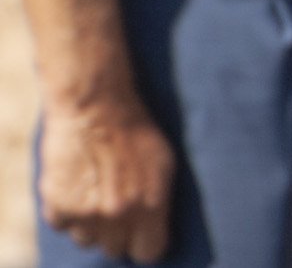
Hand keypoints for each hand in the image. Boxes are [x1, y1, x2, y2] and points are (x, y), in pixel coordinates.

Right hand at [39, 90, 174, 262]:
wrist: (95, 107)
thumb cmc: (135, 132)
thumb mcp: (164, 163)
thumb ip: (159, 202)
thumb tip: (156, 232)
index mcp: (151, 205)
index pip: (149, 253)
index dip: (144, 244)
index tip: (141, 236)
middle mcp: (119, 215)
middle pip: (115, 249)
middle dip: (117, 233)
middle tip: (115, 207)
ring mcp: (86, 213)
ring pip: (87, 240)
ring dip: (90, 224)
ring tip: (95, 192)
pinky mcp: (58, 206)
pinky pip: (63, 226)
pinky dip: (66, 212)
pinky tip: (76, 186)